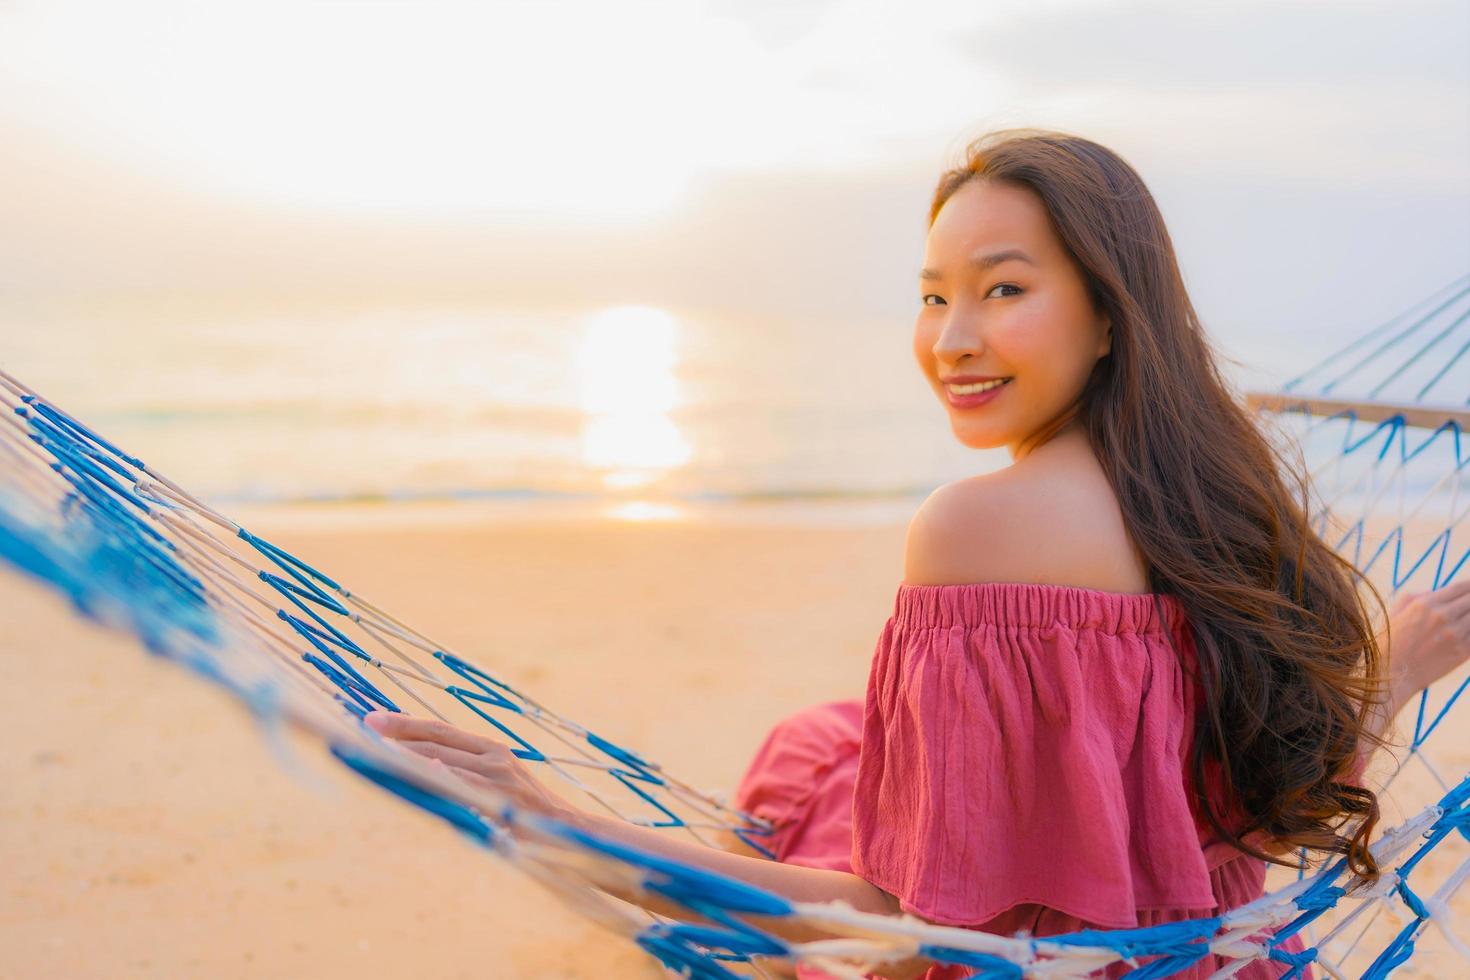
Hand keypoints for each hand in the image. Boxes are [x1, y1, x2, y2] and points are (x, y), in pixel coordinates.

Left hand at [363, 710, 578, 825]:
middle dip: (399, 732)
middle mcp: (495, 756)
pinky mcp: (503, 798)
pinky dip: (444, 775)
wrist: (569, 831)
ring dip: (409, 752)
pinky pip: (466, 785)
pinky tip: (423, 769)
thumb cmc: (529, 812)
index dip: (407, 722)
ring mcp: (499, 776)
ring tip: (378, 746)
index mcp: (492, 749)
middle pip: (438, 739)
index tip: (374, 718)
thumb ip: (467, 774)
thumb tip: (424, 768)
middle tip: (364, 725)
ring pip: (445, 758)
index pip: (442, 729)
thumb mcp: (499, 784)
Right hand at [1383, 580, 1469, 702]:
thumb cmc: (1390, 642)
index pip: (1460, 587)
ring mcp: (1455, 634)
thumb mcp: (1397, 612)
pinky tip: (1467, 629)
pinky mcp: (1462, 651)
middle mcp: (1442, 616)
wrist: (1391, 674)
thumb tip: (1437, 592)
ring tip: (1467, 618)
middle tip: (1469, 603)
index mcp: (1425, 604)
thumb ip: (1417, 596)